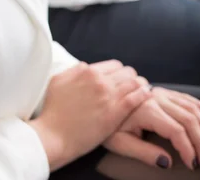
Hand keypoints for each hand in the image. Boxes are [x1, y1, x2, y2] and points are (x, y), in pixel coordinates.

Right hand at [29, 60, 151, 170]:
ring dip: (139, 85)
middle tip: (131, 87)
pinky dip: (143, 94)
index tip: (120, 80)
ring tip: (142, 91)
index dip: (119, 73)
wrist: (53, 134)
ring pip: (134, 82)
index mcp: (86, 71)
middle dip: (130, 78)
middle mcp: (99, 80)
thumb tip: (84, 69)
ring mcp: (108, 95)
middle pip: (126, 71)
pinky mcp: (115, 112)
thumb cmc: (52, 110)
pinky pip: (136, 97)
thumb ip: (74, 72)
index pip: (114, 65)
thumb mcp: (58, 81)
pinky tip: (147, 95)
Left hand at [104, 87, 199, 169]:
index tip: (192, 163)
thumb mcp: (118, 142)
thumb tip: (167, 161)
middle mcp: (154, 98)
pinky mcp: (157, 90)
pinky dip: (197, 105)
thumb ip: (143, 152)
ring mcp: (157, 92)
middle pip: (187, 118)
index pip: (176, 130)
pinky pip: (182, 96)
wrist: (96, 101)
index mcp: (146, 110)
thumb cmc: (105, 124)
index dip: (188, 148)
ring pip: (188, 105)